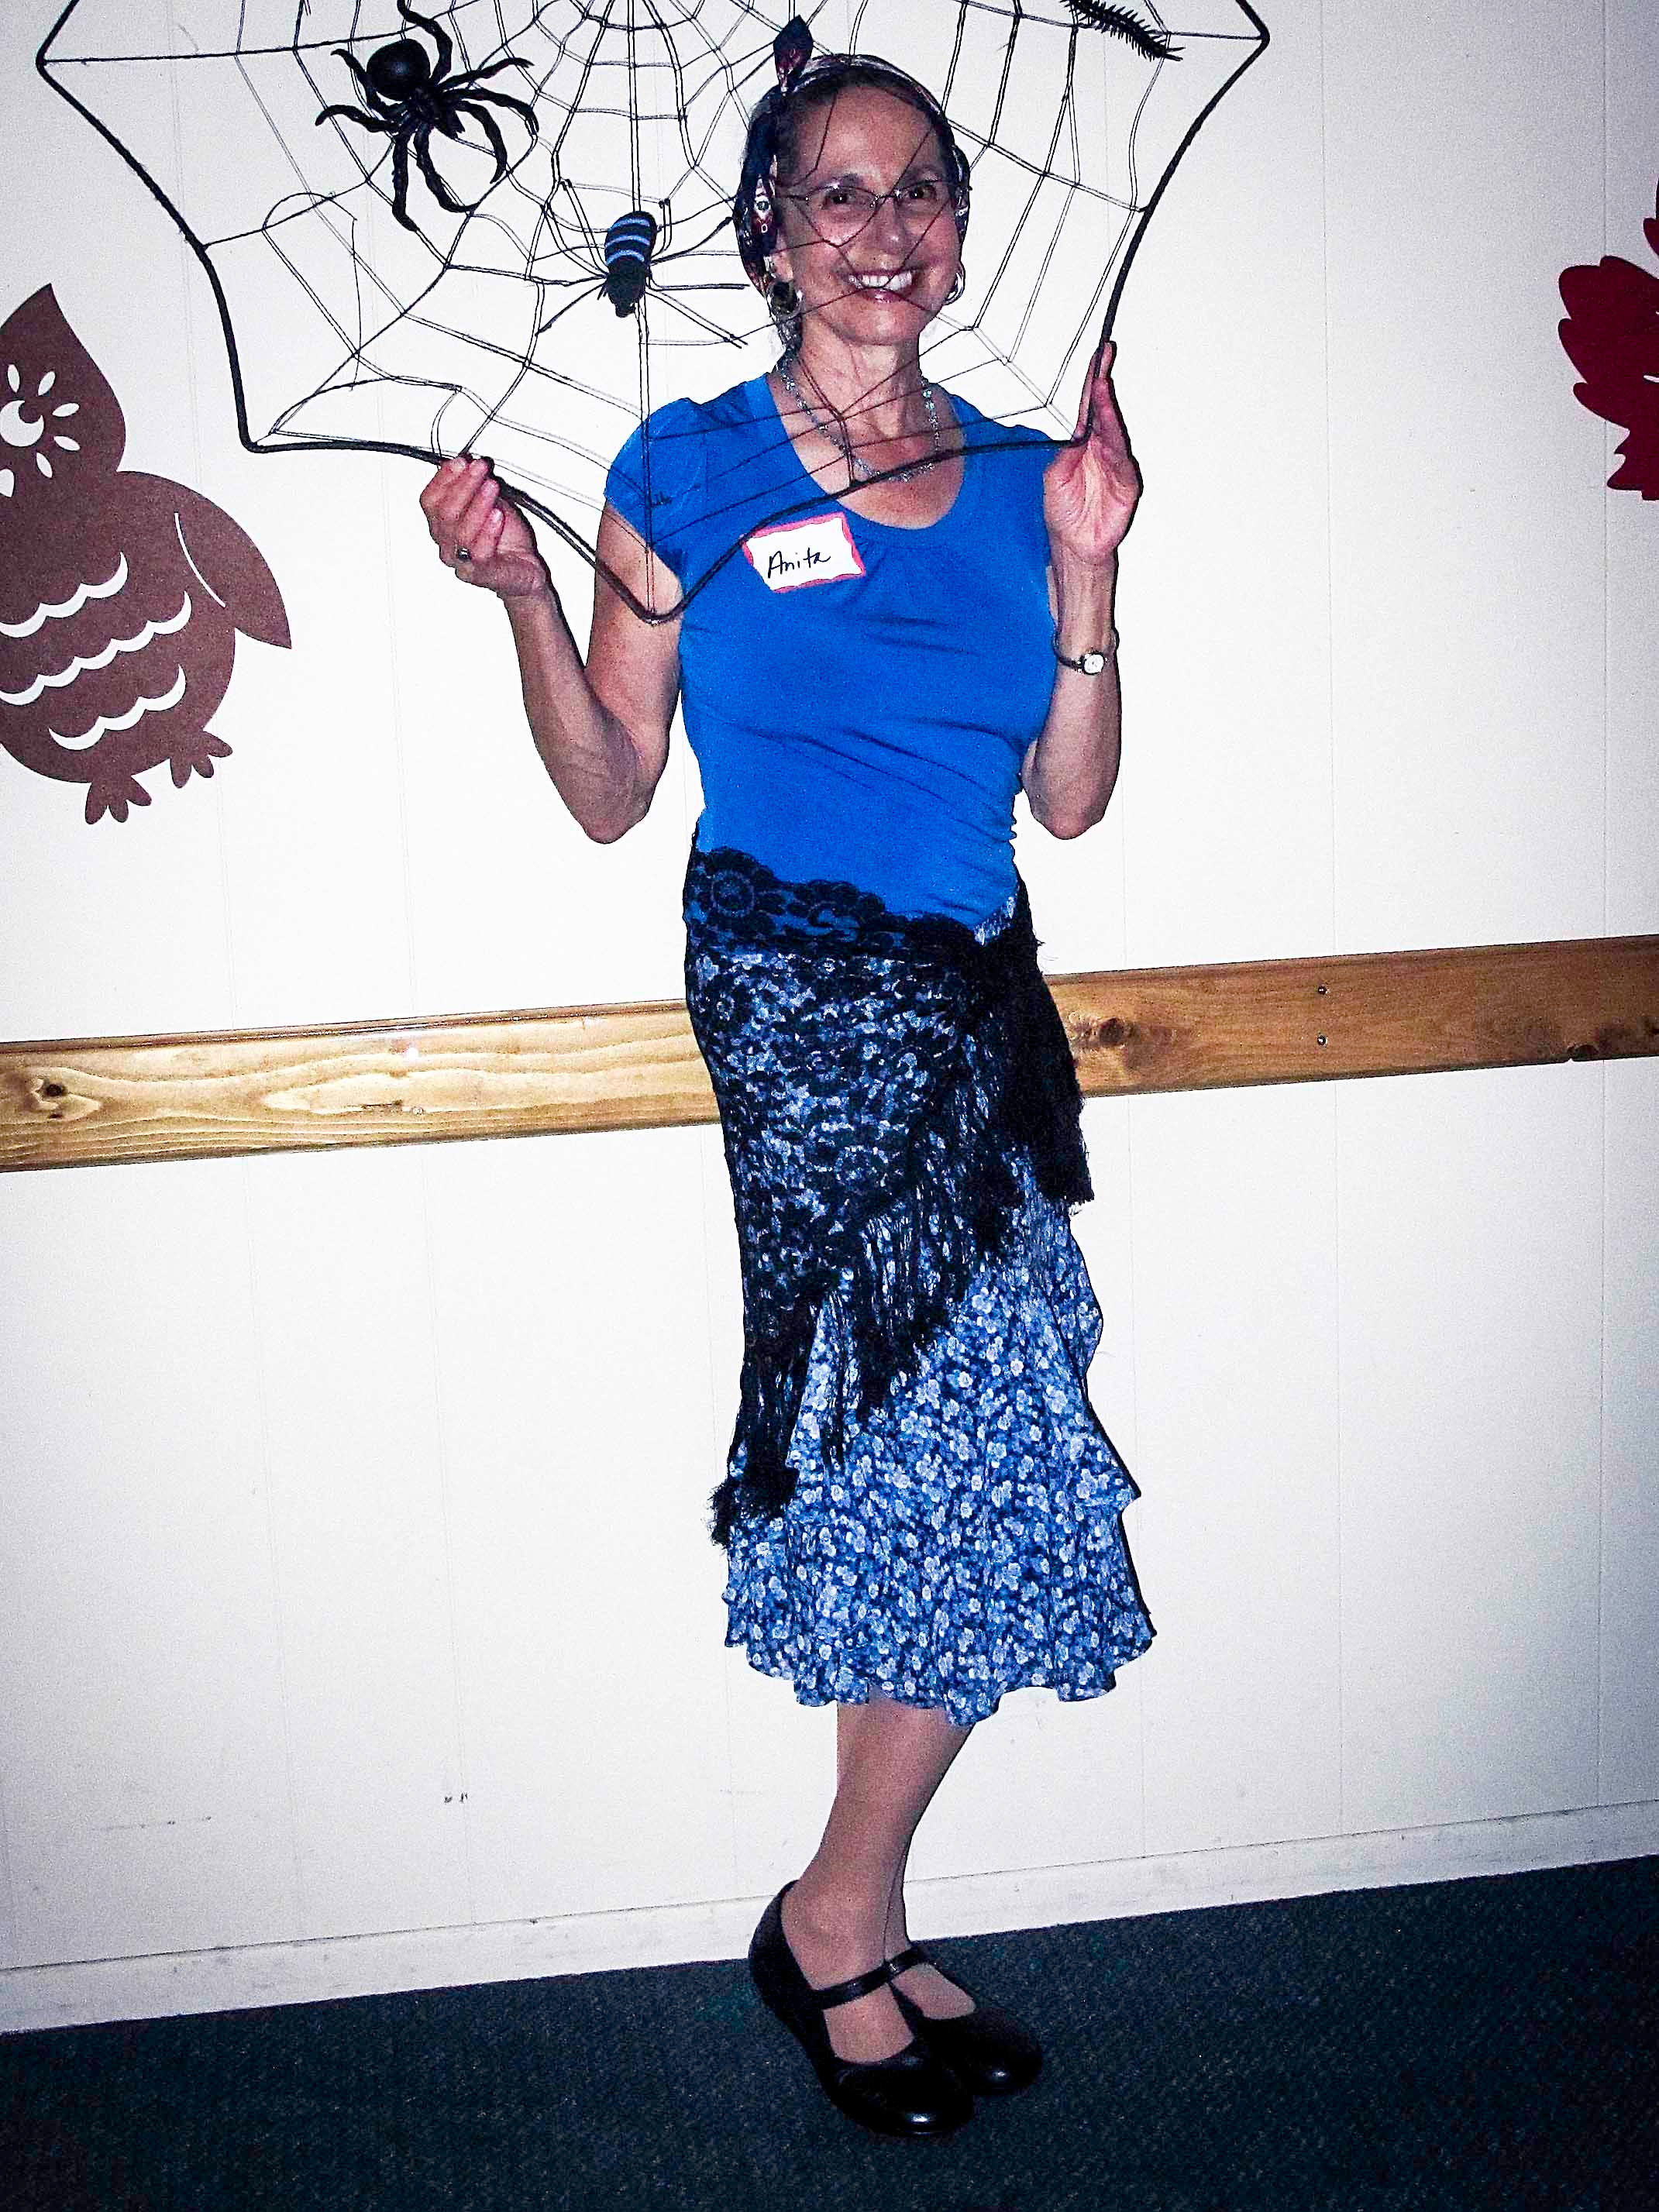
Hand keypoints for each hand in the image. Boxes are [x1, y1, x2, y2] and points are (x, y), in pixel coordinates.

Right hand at [419, 455, 551, 600]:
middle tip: (479, 469)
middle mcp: (446, 545)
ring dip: (478, 504)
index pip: (430, 501)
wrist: (524, 569)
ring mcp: (461, 561)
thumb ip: (476, 487)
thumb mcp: (489, 503)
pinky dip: (489, 531)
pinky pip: (479, 552)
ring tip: (491, 487)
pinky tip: (497, 515)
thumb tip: (469, 464)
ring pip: (460, 531)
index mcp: (442, 527)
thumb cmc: (505, 538)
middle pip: (444, 513)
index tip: (460, 462)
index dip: (443, 479)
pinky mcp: (480, 574)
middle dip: (463, 485)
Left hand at [1043, 341, 1139, 568]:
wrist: (1075, 544)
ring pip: (1113, 430)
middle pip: (1104, 411)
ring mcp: (1115, 464)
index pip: (1088, 408)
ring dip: (1108, 409)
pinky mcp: (1125, 482)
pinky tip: (1109, 426)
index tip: (1096, 360)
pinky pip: (1121, 458)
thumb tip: (1074, 435)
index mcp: (1082, 446)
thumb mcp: (1054, 478)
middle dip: (1103, 384)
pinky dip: (1116, 441)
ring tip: (1102, 387)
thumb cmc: (1065, 513)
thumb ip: (1064, 454)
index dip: (1091, 383)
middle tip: (1103, 360)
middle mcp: (1100, 450)